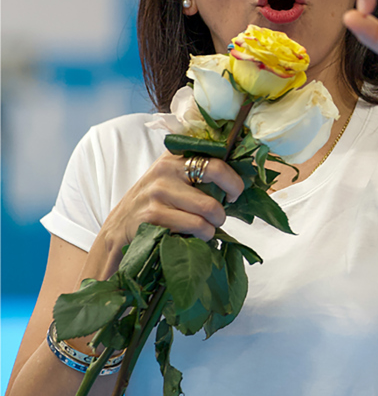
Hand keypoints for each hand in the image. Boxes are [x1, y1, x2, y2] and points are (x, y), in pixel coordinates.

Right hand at [90, 153, 241, 279]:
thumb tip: (241, 181)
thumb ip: (199, 175)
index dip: (234, 179)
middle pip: (216, 178)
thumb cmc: (154, 204)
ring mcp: (158, 192)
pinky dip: (201, 236)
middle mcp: (166, 169)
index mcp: (175, 157)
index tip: (235, 193)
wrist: (118, 228)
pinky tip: (192, 238)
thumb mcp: (172, 180)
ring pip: (208, 208)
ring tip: (205, 230)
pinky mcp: (152, 215)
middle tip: (220, 216)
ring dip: (213, 225)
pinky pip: (194, 226)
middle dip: (226, 199)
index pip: (217, 160)